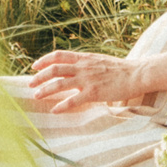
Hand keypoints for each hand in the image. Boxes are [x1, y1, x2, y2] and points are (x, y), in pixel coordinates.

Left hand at [27, 50, 145, 112]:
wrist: (136, 74)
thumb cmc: (119, 69)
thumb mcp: (98, 60)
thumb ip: (84, 63)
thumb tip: (72, 68)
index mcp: (84, 58)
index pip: (58, 55)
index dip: (44, 60)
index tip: (34, 66)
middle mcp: (83, 67)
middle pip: (54, 69)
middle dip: (39, 77)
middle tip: (30, 85)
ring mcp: (88, 80)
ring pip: (60, 84)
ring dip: (45, 90)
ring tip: (36, 96)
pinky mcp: (94, 93)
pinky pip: (73, 100)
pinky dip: (62, 106)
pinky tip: (54, 110)